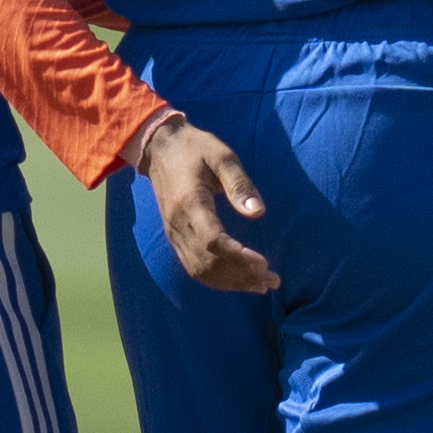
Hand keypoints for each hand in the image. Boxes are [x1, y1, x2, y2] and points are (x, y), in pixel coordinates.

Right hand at [135, 113, 272, 293]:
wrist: (160, 148)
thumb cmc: (195, 148)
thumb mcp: (222, 156)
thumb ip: (240, 184)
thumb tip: (258, 212)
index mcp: (190, 203)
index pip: (213, 241)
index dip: (238, 257)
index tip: (264, 263)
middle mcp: (178, 224)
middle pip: (208, 262)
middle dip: (242, 275)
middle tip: (272, 279)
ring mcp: (173, 234)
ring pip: (201, 270)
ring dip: (231, 282)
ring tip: (261, 285)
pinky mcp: (175, 238)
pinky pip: (194, 267)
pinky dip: (217, 280)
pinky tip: (239, 281)